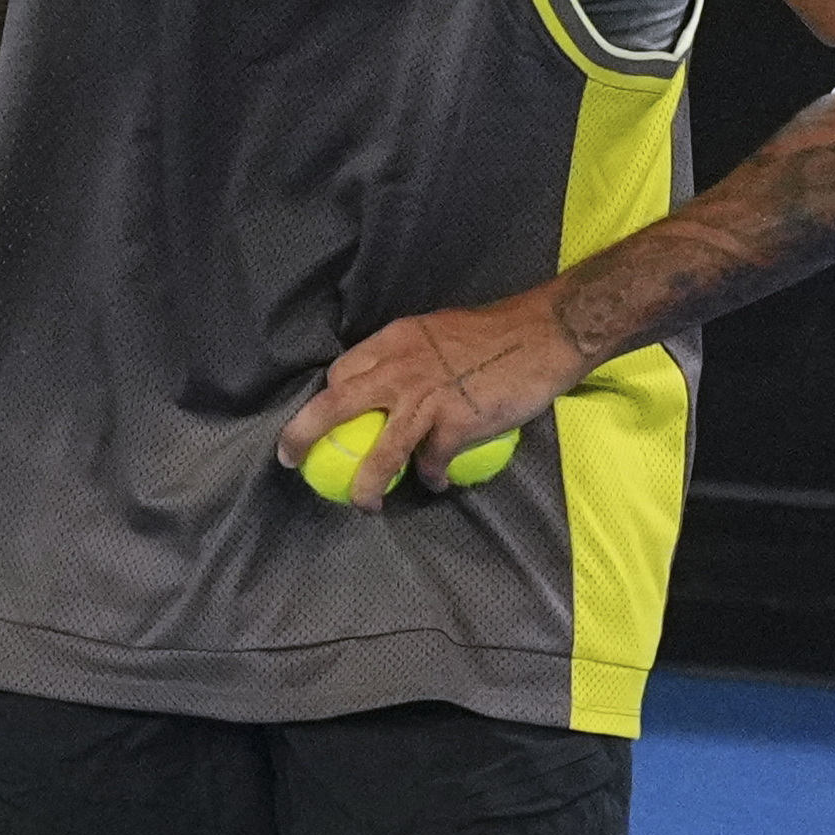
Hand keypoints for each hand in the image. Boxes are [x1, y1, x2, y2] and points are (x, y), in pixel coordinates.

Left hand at [276, 290, 584, 513]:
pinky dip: (433, 477)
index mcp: (394, 341)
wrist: (544, 334)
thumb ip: (410, 355)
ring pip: (380, 453)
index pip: (342, 372)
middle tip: (291, 459)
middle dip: (302, 435)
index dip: (330, 397)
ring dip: (365, 485)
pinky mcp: (456, 426)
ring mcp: (426, 400)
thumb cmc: (496, 332)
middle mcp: (400, 370)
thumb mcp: (437, 330)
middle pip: (334, 405)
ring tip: (361, 504)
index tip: (330, 416)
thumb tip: (395, 377)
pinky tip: (437, 482)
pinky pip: (432, 463)